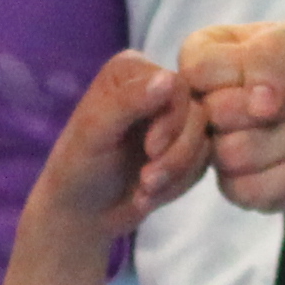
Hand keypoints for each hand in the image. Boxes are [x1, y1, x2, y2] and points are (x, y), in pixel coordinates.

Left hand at [29, 52, 204, 241]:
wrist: (83, 213)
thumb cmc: (79, 168)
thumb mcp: (95, 133)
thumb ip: (128, 102)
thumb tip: (168, 78)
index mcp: (132, 71)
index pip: (178, 86)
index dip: (171, 121)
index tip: (150, 150)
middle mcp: (157, 86)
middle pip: (198, 113)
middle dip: (176, 154)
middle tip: (147, 181)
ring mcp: (175, 117)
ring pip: (205, 139)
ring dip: (177, 171)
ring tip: (146, 190)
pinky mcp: (186, 145)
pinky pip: (205, 161)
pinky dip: (181, 182)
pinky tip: (153, 192)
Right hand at [181, 18, 284, 211]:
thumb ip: (268, 52)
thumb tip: (255, 105)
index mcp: (216, 57)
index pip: (193, 67)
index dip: (240, 74)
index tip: (283, 73)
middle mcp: (212, 102)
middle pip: (206, 114)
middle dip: (266, 110)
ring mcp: (225, 147)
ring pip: (225, 154)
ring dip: (280, 142)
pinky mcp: (244, 189)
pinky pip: (241, 191)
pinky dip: (282, 176)